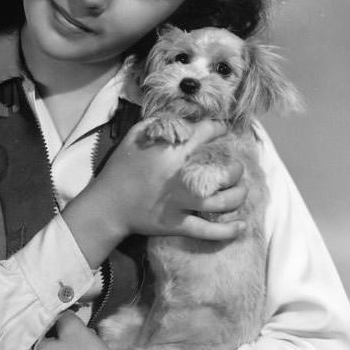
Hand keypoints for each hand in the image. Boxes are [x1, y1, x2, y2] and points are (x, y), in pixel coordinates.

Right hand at [63, 118, 247, 268]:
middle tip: (236, 168)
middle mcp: (180, 177)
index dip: (219, 128)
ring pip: (221, 202)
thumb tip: (180, 118)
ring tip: (242, 190)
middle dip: (236, 169)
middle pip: (222, 172)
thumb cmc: (120, 167)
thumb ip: (158, 123)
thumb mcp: (134, 136)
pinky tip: (241, 225)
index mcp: (171, 152)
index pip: (205, 134)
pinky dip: (227, 231)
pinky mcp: (177, 224)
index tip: (223, 129)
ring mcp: (180, 203)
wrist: (107, 205)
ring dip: (238, 195)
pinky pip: (207, 230)